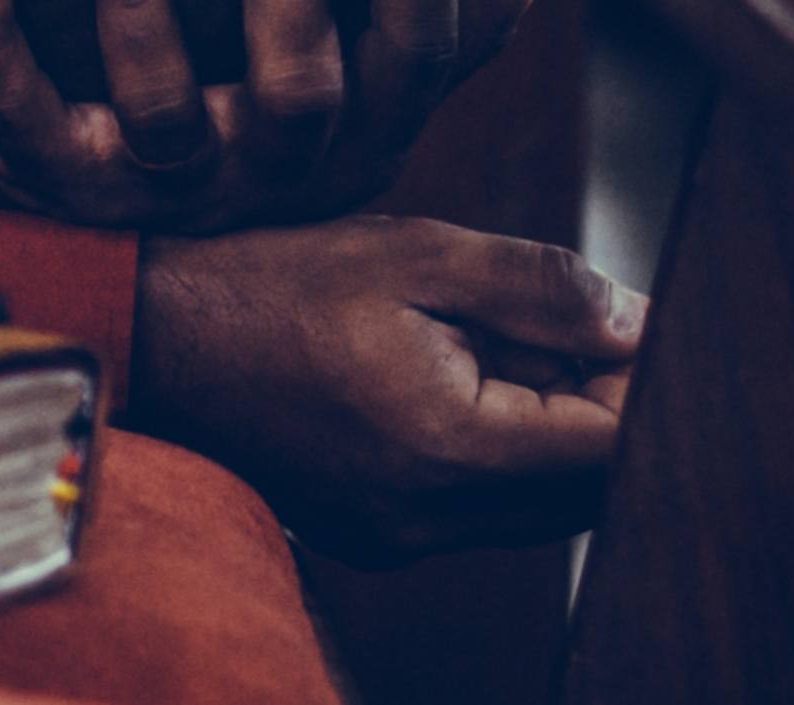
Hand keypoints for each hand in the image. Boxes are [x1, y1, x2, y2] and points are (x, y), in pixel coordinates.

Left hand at [0, 0, 548, 231]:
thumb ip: (449, 27)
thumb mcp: (375, 99)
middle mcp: (267, 167)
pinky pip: (18, 112)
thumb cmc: (280, 139)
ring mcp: (162, 182)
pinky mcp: (60, 181)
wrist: (155, 282)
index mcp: (353, 134)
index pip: (408, 56)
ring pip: (156, 102)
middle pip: (294, 87)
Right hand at [127, 216, 639, 566]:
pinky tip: (446, 382)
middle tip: (554, 326)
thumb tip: (642, 324)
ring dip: (550, 431)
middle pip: (589, 489)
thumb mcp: (415, 254)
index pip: (615, 450)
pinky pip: (483, 510)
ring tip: (485, 347)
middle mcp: (428, 517)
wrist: (149, 339)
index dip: (644, 385)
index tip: (625, 324)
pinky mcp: (379, 538)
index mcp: (444, 445)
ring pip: (542, 505)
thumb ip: (542, 288)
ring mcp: (400, 538)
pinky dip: (497, 451)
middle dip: (601, 407)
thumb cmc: (271, 284)